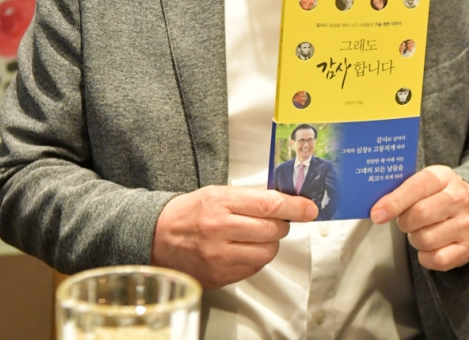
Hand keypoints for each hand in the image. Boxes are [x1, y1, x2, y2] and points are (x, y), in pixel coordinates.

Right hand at [151, 185, 317, 287]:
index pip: (268, 204)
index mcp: (221, 202)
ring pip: (267, 252)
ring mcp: (220, 256)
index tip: (310, 208)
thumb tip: (286, 201)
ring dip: (270, 243)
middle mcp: (220, 229)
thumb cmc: (191, 211)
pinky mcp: (220, 276)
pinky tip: (243, 248)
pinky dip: (256, 257)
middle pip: (272, 230)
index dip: (294, 207)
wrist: (159, 236)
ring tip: (256, 235)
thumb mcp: (218, 193)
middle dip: (281, 224)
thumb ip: (251, 197)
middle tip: (274, 220)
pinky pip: (254, 268)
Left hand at [370, 165, 468, 271]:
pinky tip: (428, 247)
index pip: (416, 187)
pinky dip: (426, 257)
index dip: (394, 202)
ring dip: (414, 238)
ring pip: (426, 239)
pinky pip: (438, 260)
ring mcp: (466, 224)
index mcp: (443, 177)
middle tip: (404, 221)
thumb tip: (377, 207)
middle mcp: (459, 199)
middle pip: (419, 215)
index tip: (376, 214)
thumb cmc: (437, 194)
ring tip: (419, 231)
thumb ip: (402, 189)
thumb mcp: (425, 181)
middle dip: (404, 222)